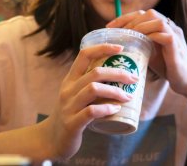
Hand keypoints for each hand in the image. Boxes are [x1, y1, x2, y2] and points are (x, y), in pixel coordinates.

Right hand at [47, 44, 137, 159]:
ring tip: (128, 97)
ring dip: (115, 92)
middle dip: (118, 73)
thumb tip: (119, 77)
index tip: (120, 48)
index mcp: (70, 80)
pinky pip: (91, 111)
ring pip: (94, 89)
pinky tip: (116, 109)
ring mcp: (69, 106)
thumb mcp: (76, 95)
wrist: (52, 139)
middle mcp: (68, 90)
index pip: (84, 55)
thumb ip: (91, 85)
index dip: (102, 48)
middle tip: (134, 79)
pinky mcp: (72, 123)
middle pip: (95, 73)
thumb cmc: (71, 114)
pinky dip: (107, 109)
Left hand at [106, 9, 186, 93]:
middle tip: (117, 32)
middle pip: (150, 13)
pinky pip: (165, 35)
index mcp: (163, 27)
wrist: (184, 81)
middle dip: (131, 20)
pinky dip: (150, 37)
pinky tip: (139, 44)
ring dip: (140, 27)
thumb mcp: (149, 53)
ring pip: (158, 21)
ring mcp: (175, 35)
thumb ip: (139, 45)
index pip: (143, 14)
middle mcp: (170, 27)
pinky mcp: (177, 46)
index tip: (109, 26)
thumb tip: (118, 44)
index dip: (125, 17)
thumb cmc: (167, 67)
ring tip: (128, 37)